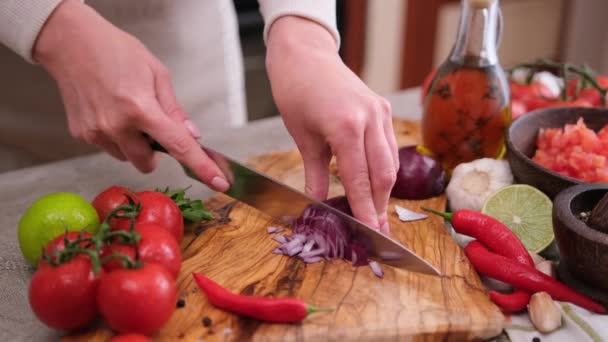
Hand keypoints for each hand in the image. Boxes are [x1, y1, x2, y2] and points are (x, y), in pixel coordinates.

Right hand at [33, 0, 228, 191]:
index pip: (178, 146)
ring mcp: (96, 133)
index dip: (201, 167)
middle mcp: (117, 126)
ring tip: (126, 111)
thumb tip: (192, 135)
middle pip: (148, 163)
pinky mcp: (81, 134)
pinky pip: (109, 147)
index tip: (219, 183)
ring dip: (134, 144)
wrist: (70, 42)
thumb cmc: (115, 50)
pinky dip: (116, 137)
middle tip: (151, 124)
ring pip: (127, 157)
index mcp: (141, 109)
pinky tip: (109, 111)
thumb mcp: (157, 73)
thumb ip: (175, 109)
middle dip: (155, 151)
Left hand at [265, 17, 398, 233]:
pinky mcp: (382, 108)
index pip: (361, 180)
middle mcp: (370, 119)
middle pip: (384, 175)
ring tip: (375, 211)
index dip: (366, 210)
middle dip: (379, 205)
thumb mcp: (303, 138)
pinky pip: (389, 146)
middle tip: (375, 229)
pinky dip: (384, 167)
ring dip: (384, 189)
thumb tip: (319, 205)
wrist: (305, 56)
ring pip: (391, 162)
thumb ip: (316, 175)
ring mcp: (380, 112)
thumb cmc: (297, 93)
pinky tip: (376, 182)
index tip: (370, 232)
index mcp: (347, 127)